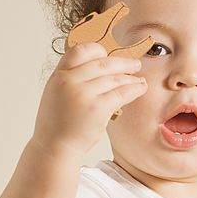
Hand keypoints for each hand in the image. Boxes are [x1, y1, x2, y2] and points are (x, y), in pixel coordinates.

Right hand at [31, 42, 147, 158]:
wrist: (55, 146)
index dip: (97, 50)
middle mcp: (69, 81)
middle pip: (103, 63)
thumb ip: (72, 78)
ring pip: (115, 79)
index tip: (108, 55)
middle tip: (135, 64)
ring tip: (140, 79)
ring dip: (131, 78)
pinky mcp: (97, 108)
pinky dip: (134, 89)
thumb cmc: (58, 123)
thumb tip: (97, 66)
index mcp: (58, 75)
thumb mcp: (57, 93)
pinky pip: (121, 93)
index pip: (80, 51)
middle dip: (123, 63)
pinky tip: (141, 88)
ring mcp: (83, 94)